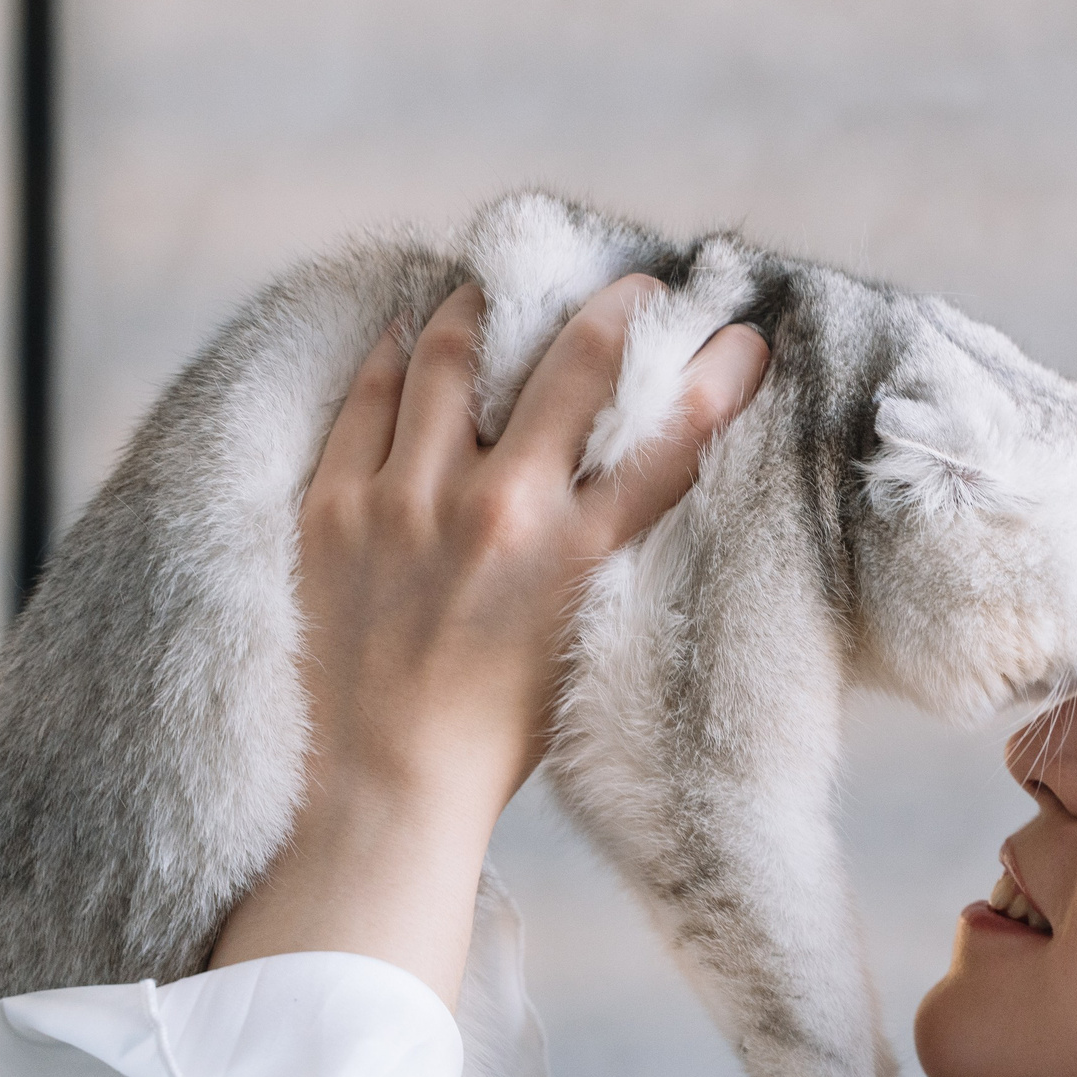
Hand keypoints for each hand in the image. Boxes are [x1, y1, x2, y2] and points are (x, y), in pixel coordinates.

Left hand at [209, 275, 769, 1001]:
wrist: (386, 787)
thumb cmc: (498, 732)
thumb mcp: (584, 638)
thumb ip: (606, 549)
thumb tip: (628, 470)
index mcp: (576, 557)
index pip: (673, 437)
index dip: (717, 373)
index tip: (742, 335)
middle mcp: (498, 513)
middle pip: (574, 365)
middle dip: (615, 310)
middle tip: (630, 289)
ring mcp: (407, 501)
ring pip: (454, 355)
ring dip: (488, 311)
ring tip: (497, 294)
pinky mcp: (334, 505)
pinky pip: (370, 393)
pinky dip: (397, 355)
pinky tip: (409, 336)